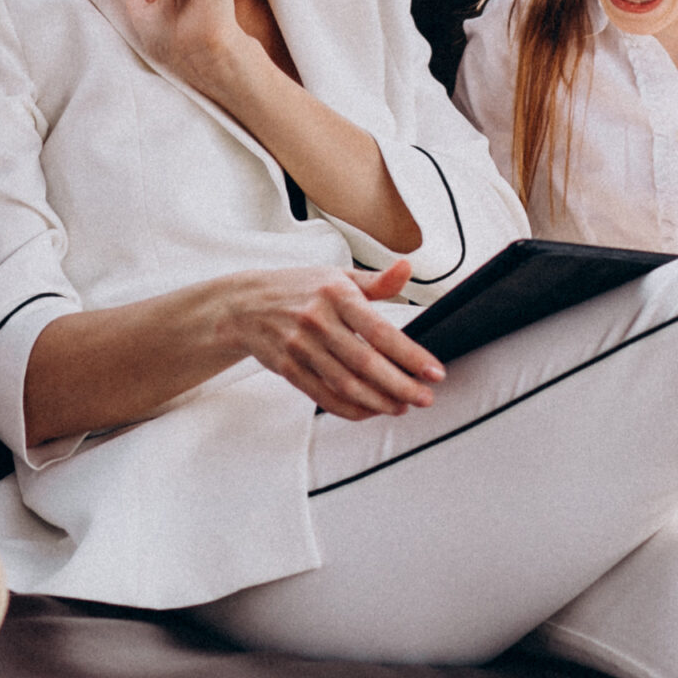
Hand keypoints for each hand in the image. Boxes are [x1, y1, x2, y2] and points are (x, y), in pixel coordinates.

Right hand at [223, 259, 445, 421]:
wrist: (244, 304)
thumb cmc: (298, 288)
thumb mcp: (337, 277)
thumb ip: (376, 282)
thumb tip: (407, 267)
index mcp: (336, 294)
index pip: (380, 331)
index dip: (410, 355)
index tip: (434, 372)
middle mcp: (318, 321)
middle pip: (366, 363)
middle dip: (400, 386)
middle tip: (424, 398)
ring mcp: (300, 347)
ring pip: (345, 384)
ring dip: (378, 401)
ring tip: (402, 407)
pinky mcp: (288, 368)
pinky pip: (323, 395)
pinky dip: (349, 408)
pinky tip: (370, 410)